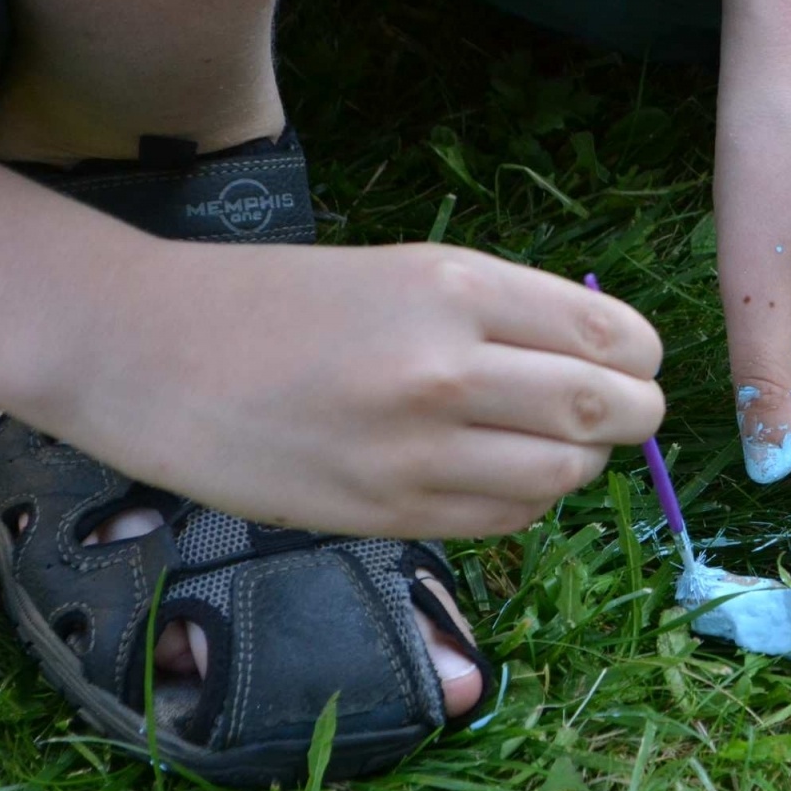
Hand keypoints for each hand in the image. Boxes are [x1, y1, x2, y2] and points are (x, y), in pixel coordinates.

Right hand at [18, 234, 663, 537]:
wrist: (149, 353)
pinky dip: (527, 501)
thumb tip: (607, 360)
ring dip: (580, 462)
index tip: (633, 365)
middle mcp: (444, 367)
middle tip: (619, 415)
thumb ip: (504, 312)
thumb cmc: (280, 303)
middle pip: (607, 410)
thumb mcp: (401, 270)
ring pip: (566, 474)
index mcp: (453, 285)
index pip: (611, 336)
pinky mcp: (387, 512)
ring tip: (549, 443)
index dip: (642, 359)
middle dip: (633, 416)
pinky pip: (507, 519)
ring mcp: (415, 449)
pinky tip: (497, 476)